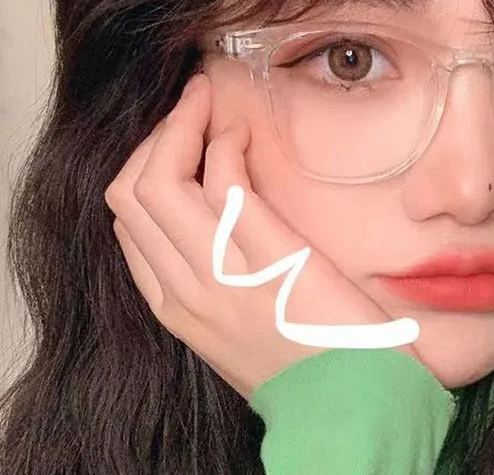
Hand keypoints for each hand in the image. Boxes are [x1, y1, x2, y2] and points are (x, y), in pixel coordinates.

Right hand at [104, 72, 417, 399]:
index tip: (177, 137)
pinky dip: (223, 144)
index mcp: (176, 306)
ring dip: (180, 124)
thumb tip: (217, 212)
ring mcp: (220, 274)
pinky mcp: (267, 257)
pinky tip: (242, 134)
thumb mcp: (242, 323)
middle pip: (129, 194)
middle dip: (155, 136)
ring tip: (206, 98)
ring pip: (158, 181)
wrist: (353, 408)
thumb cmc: (308, 361)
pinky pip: (220, 182)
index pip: (127, 222)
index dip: (146, 167)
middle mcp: (184, 289)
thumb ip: (218, 276)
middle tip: (190, 104)